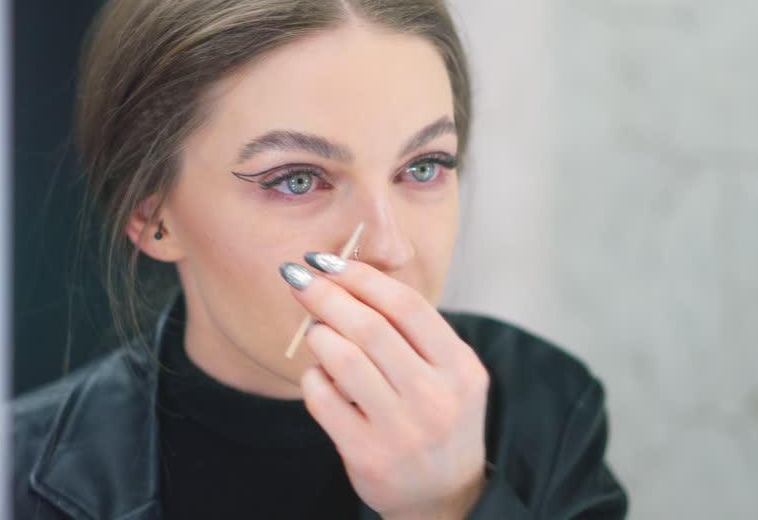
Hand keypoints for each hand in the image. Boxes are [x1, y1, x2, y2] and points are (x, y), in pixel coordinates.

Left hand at [279, 254, 489, 519]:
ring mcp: (402, 430)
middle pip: (370, 327)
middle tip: (298, 279)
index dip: (361, 277)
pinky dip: (313, 378)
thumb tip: (350, 279)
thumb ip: (414, 332)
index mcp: (460, 367)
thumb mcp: (450, 373)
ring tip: (315, 331)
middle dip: (326, 295)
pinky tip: (318, 376)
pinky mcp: (368, 455)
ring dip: (319, 335)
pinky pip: (324, 401)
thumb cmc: (440, 417)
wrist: (445, 495)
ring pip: (344, 360)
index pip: (406, 306)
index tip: (327, 261)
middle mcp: (435, 397)